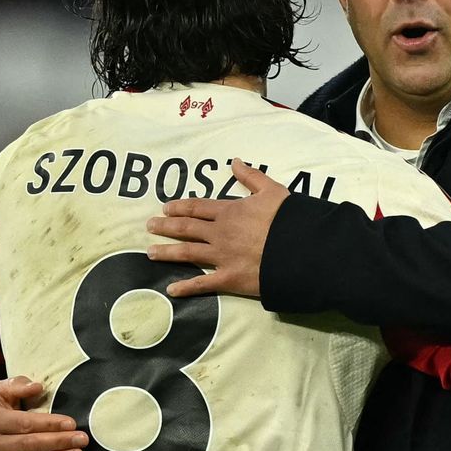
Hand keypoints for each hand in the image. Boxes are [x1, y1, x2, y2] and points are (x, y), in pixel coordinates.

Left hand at [146, 159, 288, 297]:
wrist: (300, 250)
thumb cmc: (288, 219)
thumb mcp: (272, 191)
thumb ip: (252, 176)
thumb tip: (235, 162)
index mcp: (229, 211)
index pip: (197, 207)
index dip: (179, 207)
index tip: (166, 208)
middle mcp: (220, 233)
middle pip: (186, 228)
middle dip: (166, 226)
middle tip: (150, 226)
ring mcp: (222, 257)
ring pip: (187, 253)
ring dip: (167, 252)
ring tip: (151, 252)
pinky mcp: (229, 278)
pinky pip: (202, 283)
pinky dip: (185, 287)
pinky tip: (171, 289)